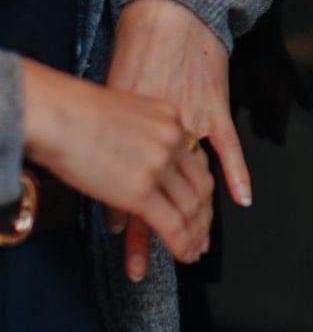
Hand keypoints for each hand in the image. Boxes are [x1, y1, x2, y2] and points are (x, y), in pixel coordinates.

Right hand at [21, 59, 211, 277]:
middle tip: (203, 234)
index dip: (202, 188)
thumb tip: (138, 153)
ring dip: (194, 233)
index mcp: (172, 118)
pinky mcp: (141, 190)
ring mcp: (160, 165)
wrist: (57, 113)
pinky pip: (171, 222)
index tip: (202, 204)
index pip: (197, 161)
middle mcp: (174, 139)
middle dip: (203, 215)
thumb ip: (143, 132)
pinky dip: (180, 242)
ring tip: (193, 250)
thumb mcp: (127, 110)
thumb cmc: (74, 110)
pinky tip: (182, 253)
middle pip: (201, 185)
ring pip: (190, 206)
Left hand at [107, 0, 251, 278]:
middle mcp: (160, 130)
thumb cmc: (140, 44)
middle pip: (158, 190)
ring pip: (192, 178)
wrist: (172, 12)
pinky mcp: (215, 108)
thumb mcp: (115, 89)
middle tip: (157, 256)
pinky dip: (237, 174)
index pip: (125, 183)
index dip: (125, 216)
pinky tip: (242, 198)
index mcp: (130, 126)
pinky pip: (227, 148)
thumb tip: (109, 162)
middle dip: (156, 229)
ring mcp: (191, 120)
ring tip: (197, 240)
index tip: (124, 239)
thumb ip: (115, 128)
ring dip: (196, 213)